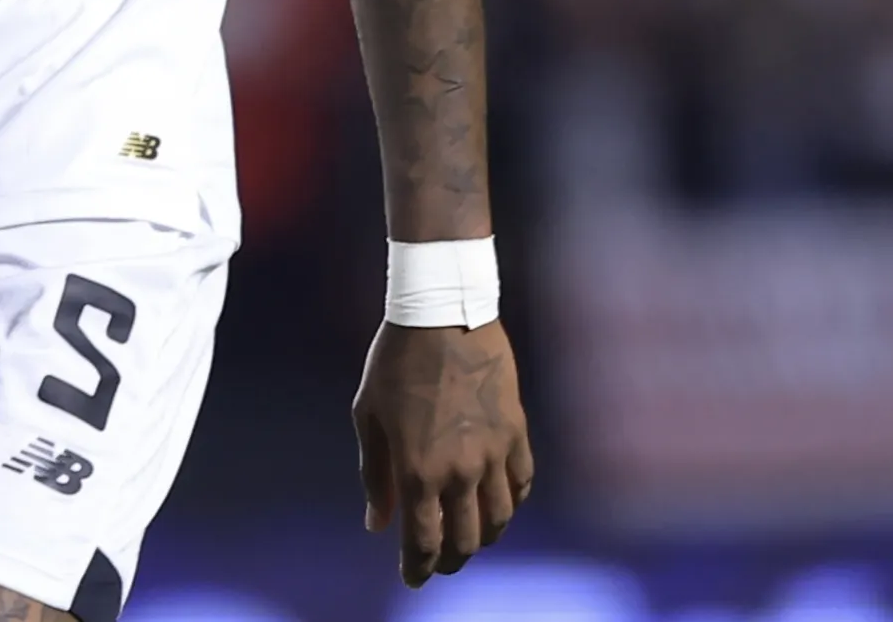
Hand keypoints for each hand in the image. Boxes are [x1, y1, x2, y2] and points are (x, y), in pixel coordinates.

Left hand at [352, 318, 533, 586]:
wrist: (442, 312)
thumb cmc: (394, 362)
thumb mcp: (368, 415)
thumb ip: (374, 474)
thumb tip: (376, 523)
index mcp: (417, 469)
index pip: (424, 541)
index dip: (419, 568)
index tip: (414, 579)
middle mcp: (460, 470)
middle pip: (465, 540)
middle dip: (451, 560)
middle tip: (440, 563)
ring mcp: (494, 453)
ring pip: (500, 519)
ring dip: (484, 537)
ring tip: (470, 539)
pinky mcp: (517, 431)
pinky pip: (523, 483)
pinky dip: (513, 502)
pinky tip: (500, 503)